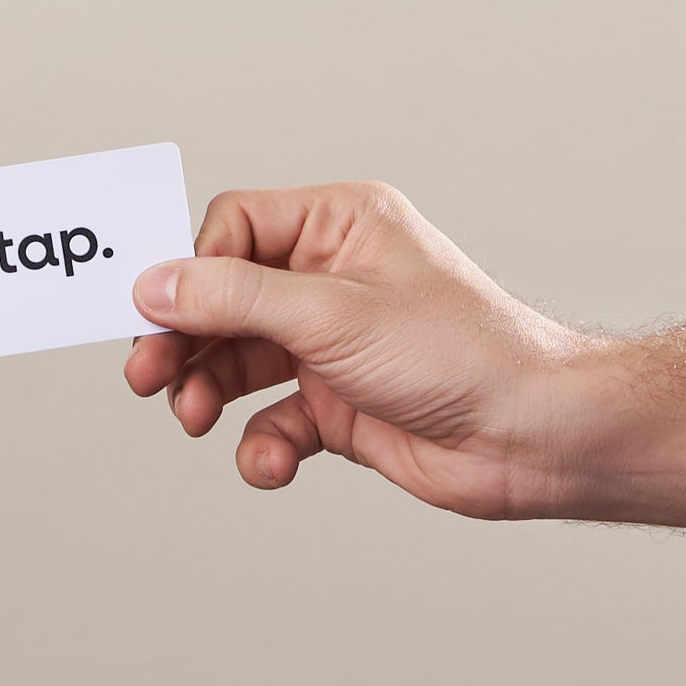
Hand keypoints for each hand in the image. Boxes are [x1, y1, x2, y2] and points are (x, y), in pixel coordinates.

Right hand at [126, 182, 580, 519]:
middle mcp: (331, 276)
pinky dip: (261, 442)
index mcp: (338, 223)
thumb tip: (156, 284)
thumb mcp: (331, 314)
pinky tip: (271, 462)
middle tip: (149, 375)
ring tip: (197, 417)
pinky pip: (274, 417)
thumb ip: (234, 298)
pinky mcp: (340, 403)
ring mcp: (333, 342)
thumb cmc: (462, 352)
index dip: (190, 269)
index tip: (154, 312)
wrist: (536, 439)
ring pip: (239, 359)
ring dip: (210, 390)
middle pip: (224, 297)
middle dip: (186, 339)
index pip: (234, 227)